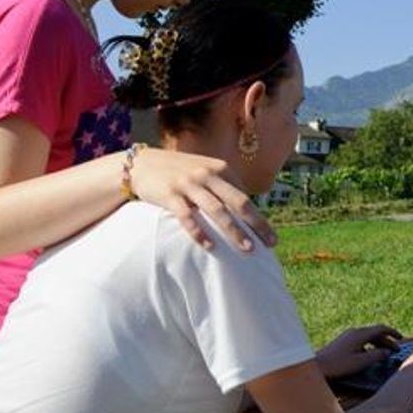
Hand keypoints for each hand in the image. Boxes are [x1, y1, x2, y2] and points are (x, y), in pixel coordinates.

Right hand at [129, 147, 276, 250]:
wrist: (143, 164)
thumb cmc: (179, 172)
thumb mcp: (205, 170)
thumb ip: (223, 186)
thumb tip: (246, 208)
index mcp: (220, 169)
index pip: (245, 197)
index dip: (259, 217)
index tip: (269, 237)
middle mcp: (207, 174)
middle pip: (238, 202)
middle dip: (256, 224)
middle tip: (270, 244)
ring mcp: (189, 184)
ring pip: (216, 210)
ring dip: (233, 231)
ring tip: (247, 248)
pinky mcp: (170, 195)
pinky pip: (187, 216)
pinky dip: (199, 232)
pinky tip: (210, 247)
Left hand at [315, 325, 402, 378]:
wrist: (317, 365)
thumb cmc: (337, 364)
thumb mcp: (360, 362)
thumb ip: (376, 356)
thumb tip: (386, 352)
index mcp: (360, 334)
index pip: (381, 328)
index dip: (392, 333)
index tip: (401, 338)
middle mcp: (354, 332)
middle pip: (375, 333)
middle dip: (387, 341)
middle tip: (395, 350)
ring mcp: (348, 336)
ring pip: (368, 337)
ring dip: (378, 344)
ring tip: (385, 354)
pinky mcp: (343, 342)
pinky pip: (361, 341)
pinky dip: (369, 346)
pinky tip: (370, 357)